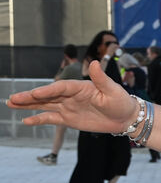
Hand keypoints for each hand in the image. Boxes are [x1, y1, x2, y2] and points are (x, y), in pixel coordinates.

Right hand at [7, 60, 138, 133]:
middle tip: (12, 98)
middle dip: (30, 97)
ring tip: (11, 104)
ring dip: (28, 105)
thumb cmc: (121, 101)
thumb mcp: (113, 90)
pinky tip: (26, 120)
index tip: (34, 94)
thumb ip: (101, 78)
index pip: (60, 88)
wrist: (126, 118)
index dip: (47, 91)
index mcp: (80, 87)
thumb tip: (93, 62)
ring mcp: (68, 107)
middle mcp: (71, 96)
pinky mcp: (69, 119)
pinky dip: (39, 119)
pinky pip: (51, 118)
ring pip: (45, 105)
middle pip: (47, 96)